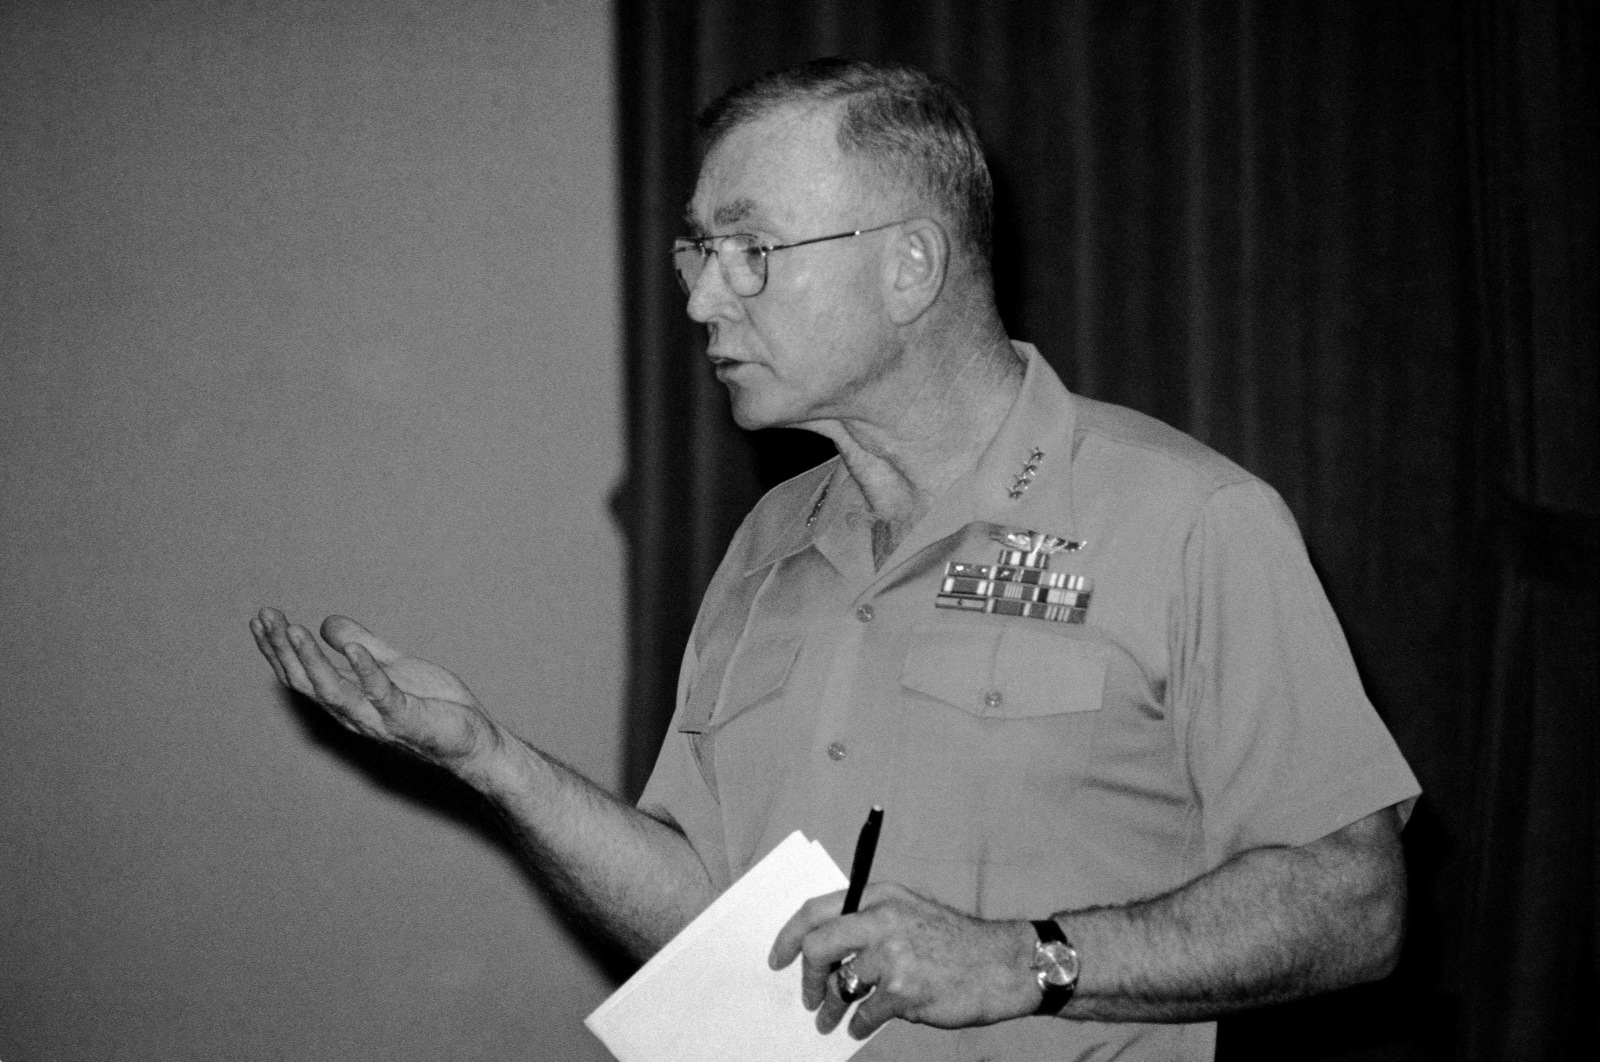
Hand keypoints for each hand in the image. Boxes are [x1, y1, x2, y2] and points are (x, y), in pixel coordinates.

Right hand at [251, 608, 501, 776]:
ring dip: (312, 661)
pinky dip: (367, 672)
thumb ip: (364, 646)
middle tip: (265, 618)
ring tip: (294, 630)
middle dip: (283, 651)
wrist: (472, 738)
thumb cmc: (434, 707)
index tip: (262, 618)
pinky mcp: (407, 719)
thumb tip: (326, 624)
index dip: (278, 649)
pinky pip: (382, 696)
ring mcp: (378, 719)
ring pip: (333, 693)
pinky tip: (354, 649)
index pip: (301, 675)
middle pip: (306, 683)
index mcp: (348, 700)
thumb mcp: (394, 665)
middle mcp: (354, 714)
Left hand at [768, 882, 1039, 1039]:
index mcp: (879, 896)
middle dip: (807, 978)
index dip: (788, 936)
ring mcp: (893, 956)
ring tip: (830, 1021)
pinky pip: (865, 1013)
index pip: (815, 910)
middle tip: (808, 997)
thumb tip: (824, 952)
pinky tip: (862, 1026)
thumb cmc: (953, 941)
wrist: (1003, 963)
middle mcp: (882, 919)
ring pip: (842, 986)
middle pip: (818, 947)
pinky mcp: (905, 990)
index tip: (776, 958)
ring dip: (831, 1009)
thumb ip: (868, 922)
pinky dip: (859, 1024)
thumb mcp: (909, 911)